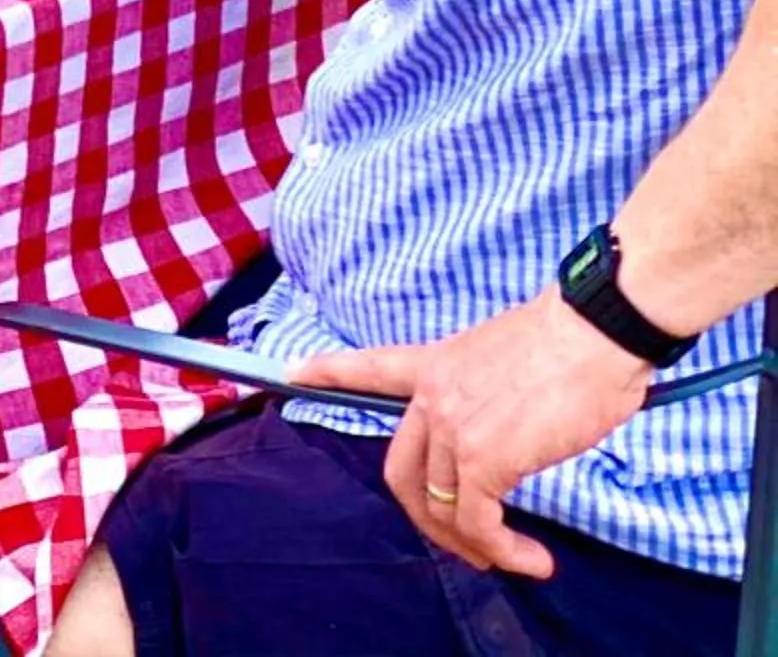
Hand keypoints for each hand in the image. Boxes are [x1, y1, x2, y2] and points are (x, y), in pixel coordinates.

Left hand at [296, 289, 652, 576]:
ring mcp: (454, 426)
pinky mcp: (484, 458)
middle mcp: (435, 394)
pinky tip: (532, 559)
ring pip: (439, 506)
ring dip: (477, 546)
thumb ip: (487, 396)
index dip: (328, 373)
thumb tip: (506, 432)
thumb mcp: (507, 361)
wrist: (596, 330)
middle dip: (427, 519)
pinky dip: (503, 551)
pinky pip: (479, 523)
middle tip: (468, 545)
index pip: (370, 366)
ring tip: (515, 559)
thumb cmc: (572, 344)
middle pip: (400, 471)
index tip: (292, 374)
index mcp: (438, 362)